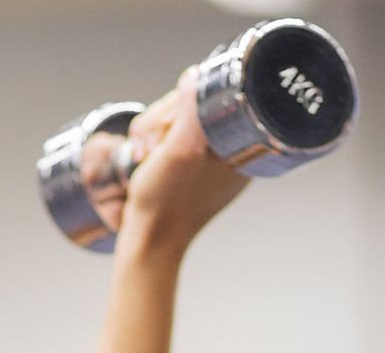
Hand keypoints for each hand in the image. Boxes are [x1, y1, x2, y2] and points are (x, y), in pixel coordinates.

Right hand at [116, 68, 249, 257]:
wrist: (148, 245)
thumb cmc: (165, 203)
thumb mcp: (180, 150)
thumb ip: (190, 112)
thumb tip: (197, 76)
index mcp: (241, 147)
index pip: (215, 97)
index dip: (184, 103)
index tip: (171, 127)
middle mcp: (228, 151)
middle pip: (192, 105)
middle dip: (162, 121)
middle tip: (152, 149)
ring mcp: (205, 161)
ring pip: (174, 120)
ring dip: (150, 133)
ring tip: (144, 158)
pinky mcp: (184, 169)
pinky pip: (167, 138)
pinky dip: (149, 144)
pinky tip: (142, 161)